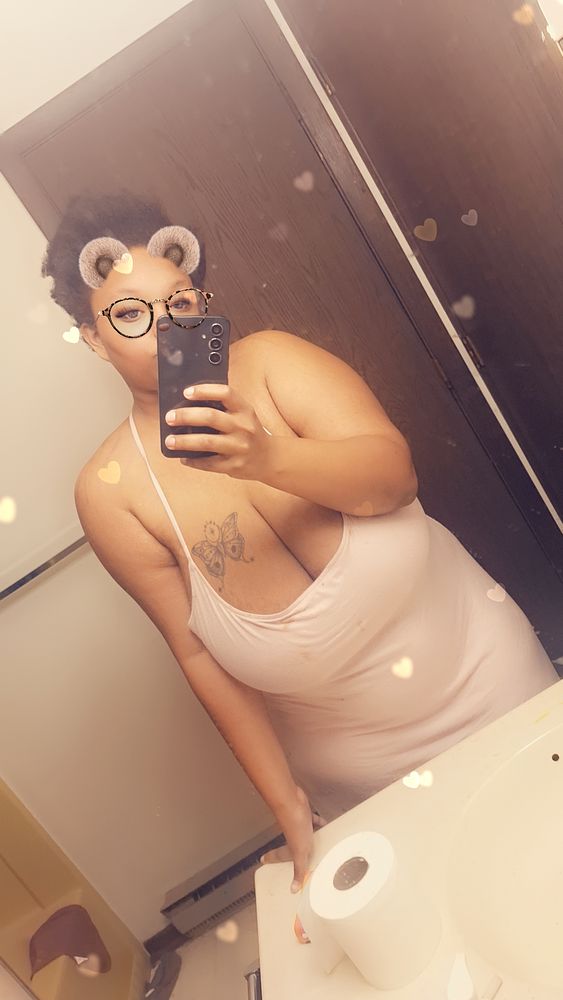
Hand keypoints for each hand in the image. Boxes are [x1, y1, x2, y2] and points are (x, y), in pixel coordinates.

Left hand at [164, 383, 274, 480]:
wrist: (269, 457)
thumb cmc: (249, 432)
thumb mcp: (243, 415)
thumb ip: (223, 409)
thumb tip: (187, 405)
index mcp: (245, 410)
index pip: (225, 393)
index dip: (205, 391)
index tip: (186, 392)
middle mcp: (244, 427)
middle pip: (210, 417)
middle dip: (186, 416)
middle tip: (170, 417)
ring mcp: (240, 447)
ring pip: (207, 442)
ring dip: (184, 441)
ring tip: (169, 441)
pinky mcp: (234, 465)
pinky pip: (209, 463)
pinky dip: (193, 461)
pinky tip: (183, 458)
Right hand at [259, 787, 327, 943]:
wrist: (294, 803)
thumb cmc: (295, 826)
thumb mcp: (300, 852)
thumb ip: (299, 869)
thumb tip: (293, 889)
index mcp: (292, 848)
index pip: (280, 856)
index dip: (272, 859)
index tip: (263, 860)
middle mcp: (294, 837)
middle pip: (293, 846)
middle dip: (295, 851)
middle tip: (297, 856)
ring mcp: (300, 826)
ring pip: (305, 834)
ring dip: (309, 838)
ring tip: (317, 843)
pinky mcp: (306, 815)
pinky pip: (313, 821)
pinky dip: (318, 822)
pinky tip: (324, 824)